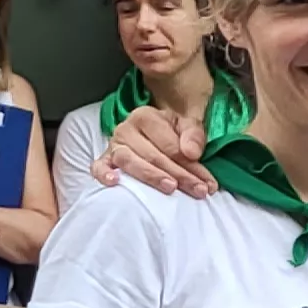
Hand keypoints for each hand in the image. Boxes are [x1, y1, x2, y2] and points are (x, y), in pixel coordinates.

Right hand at [98, 104, 214, 194]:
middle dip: (180, 175)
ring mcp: (114, 145)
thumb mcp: (188, 123)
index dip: (191, 165)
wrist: (156, 129)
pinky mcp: (105, 159)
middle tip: (199, 191)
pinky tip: (114, 182)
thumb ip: (193, 134)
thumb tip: (191, 152)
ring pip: (130, 162)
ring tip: (171, 188)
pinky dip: (104, 173)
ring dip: (152, 177)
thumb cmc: (174, 129)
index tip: (208, 182)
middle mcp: (126, 129)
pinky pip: (99, 166)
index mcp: (145, 116)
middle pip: (154, 156)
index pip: (170, 145)